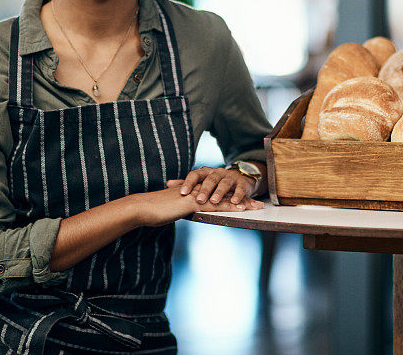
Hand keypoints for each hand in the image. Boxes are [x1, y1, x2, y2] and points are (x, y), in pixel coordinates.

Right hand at [137, 182, 260, 226]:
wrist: (143, 208)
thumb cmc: (154, 211)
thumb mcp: (172, 210)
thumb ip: (181, 209)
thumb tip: (184, 212)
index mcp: (194, 192)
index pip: (217, 194)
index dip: (233, 198)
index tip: (246, 203)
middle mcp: (198, 190)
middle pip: (225, 194)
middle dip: (243, 200)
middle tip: (259, 204)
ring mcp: (197, 195)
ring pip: (224, 198)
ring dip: (242, 203)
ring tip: (257, 207)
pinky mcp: (194, 202)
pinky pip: (216, 204)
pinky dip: (230, 207)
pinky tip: (241, 209)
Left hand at [167, 166, 262, 205]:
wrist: (240, 177)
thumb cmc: (216, 182)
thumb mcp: (202, 181)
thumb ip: (186, 183)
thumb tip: (168, 183)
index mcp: (206, 172)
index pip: (195, 175)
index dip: (188, 183)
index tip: (182, 193)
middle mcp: (218, 173)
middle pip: (210, 179)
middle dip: (205, 190)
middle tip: (200, 200)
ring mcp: (230, 178)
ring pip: (224, 184)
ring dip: (220, 192)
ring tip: (215, 201)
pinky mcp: (242, 184)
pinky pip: (240, 189)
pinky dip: (238, 195)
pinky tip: (235, 202)